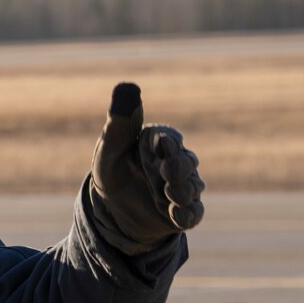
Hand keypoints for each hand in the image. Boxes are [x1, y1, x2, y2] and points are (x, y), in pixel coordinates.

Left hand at [88, 83, 204, 253]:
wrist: (110, 206)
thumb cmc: (111, 167)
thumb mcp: (110, 146)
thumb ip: (119, 119)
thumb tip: (127, 86)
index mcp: (160, 141)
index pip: (170, 138)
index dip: (168, 142)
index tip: (163, 143)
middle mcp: (176, 162)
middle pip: (188, 162)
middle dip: (180, 167)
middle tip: (167, 172)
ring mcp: (181, 187)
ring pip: (193, 188)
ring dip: (182, 192)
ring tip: (168, 195)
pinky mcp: (182, 212)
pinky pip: (193, 214)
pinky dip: (187, 215)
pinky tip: (177, 216)